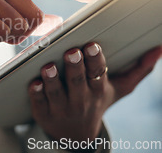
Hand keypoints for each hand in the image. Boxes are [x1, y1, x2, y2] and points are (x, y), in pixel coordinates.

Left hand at [28, 43, 161, 141]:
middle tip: (71, 52)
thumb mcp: (118, 89)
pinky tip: (33, 83)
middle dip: (74, 66)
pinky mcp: (43, 112)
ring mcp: (61, 108)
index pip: (98, 73)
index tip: (91, 46)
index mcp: (98, 90)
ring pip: (56, 92)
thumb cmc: (96, 102)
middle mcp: (80, 99)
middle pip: (77, 82)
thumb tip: (159, 49)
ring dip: (52, 79)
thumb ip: (138, 69)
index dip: (94, 60)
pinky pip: (39, 102)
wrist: (76, 135)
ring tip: (48, 67)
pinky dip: (36, 93)